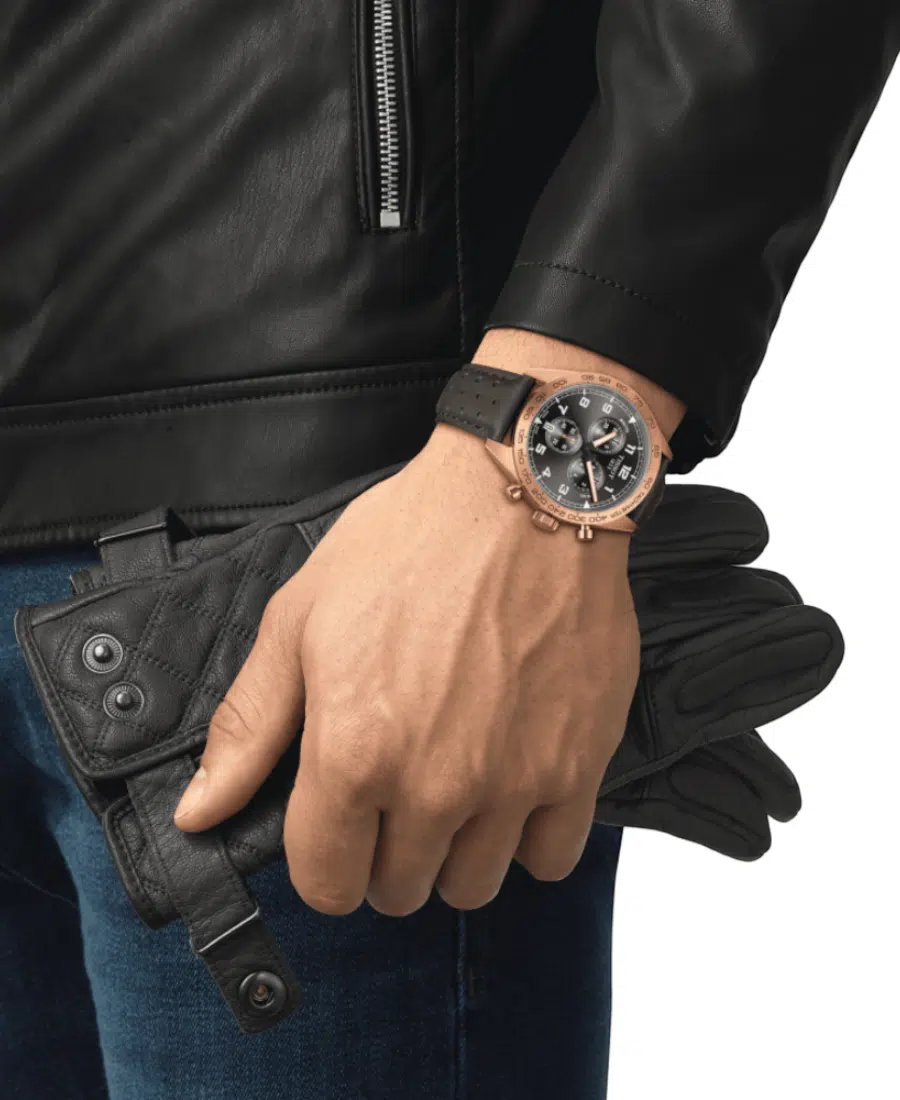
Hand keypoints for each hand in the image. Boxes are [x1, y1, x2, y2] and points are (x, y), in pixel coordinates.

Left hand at [174, 331, 678, 917]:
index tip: (334, 829)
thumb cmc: (411, 545)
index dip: (322, 862)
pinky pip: (550, 859)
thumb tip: (200, 813)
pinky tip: (510, 789)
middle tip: (393, 792)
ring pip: (472, 886)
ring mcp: (514, 782)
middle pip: (397, 890)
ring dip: (452, 854)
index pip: (326, 882)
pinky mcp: (578, 764)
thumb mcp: (301, 620)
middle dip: (383, 854)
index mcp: (354, 752)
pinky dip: (526, 841)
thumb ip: (250, 727)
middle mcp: (435, 785)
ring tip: (452, 791)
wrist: (524, 496)